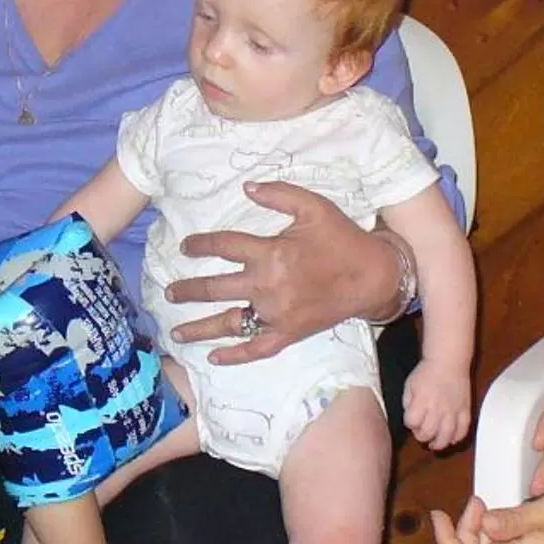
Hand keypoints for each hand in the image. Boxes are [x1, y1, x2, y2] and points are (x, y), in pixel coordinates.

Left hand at [166, 183, 391, 365]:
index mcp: (271, 252)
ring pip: (228, 322)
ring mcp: (276, 314)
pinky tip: (213, 357)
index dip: (200, 244)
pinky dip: (234, 355)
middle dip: (187, 290)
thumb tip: (246, 186)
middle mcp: (267, 285)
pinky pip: (256, 348)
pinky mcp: (288, 333)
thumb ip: (279, 195)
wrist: (373, 276)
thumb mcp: (313, 207)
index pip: (224, 246)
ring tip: (175, 332)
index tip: (186, 247)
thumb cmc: (342, 239)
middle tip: (169, 293)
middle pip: (215, 288)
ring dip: (198, 328)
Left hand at [403, 363, 472, 450]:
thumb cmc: (427, 372)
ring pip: (446, 436)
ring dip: (439, 443)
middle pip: (428, 433)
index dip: (410, 423)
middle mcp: (437, 408)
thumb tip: (411, 418)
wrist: (449, 361)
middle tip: (422, 433)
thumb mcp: (409, 385)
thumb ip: (408, 403)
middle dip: (422, 436)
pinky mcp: (465, 410)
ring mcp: (452, 411)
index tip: (412, 420)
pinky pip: (463, 430)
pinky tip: (452, 439)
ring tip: (435, 444)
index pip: (411, 422)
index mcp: (421, 401)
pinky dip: (457, 437)